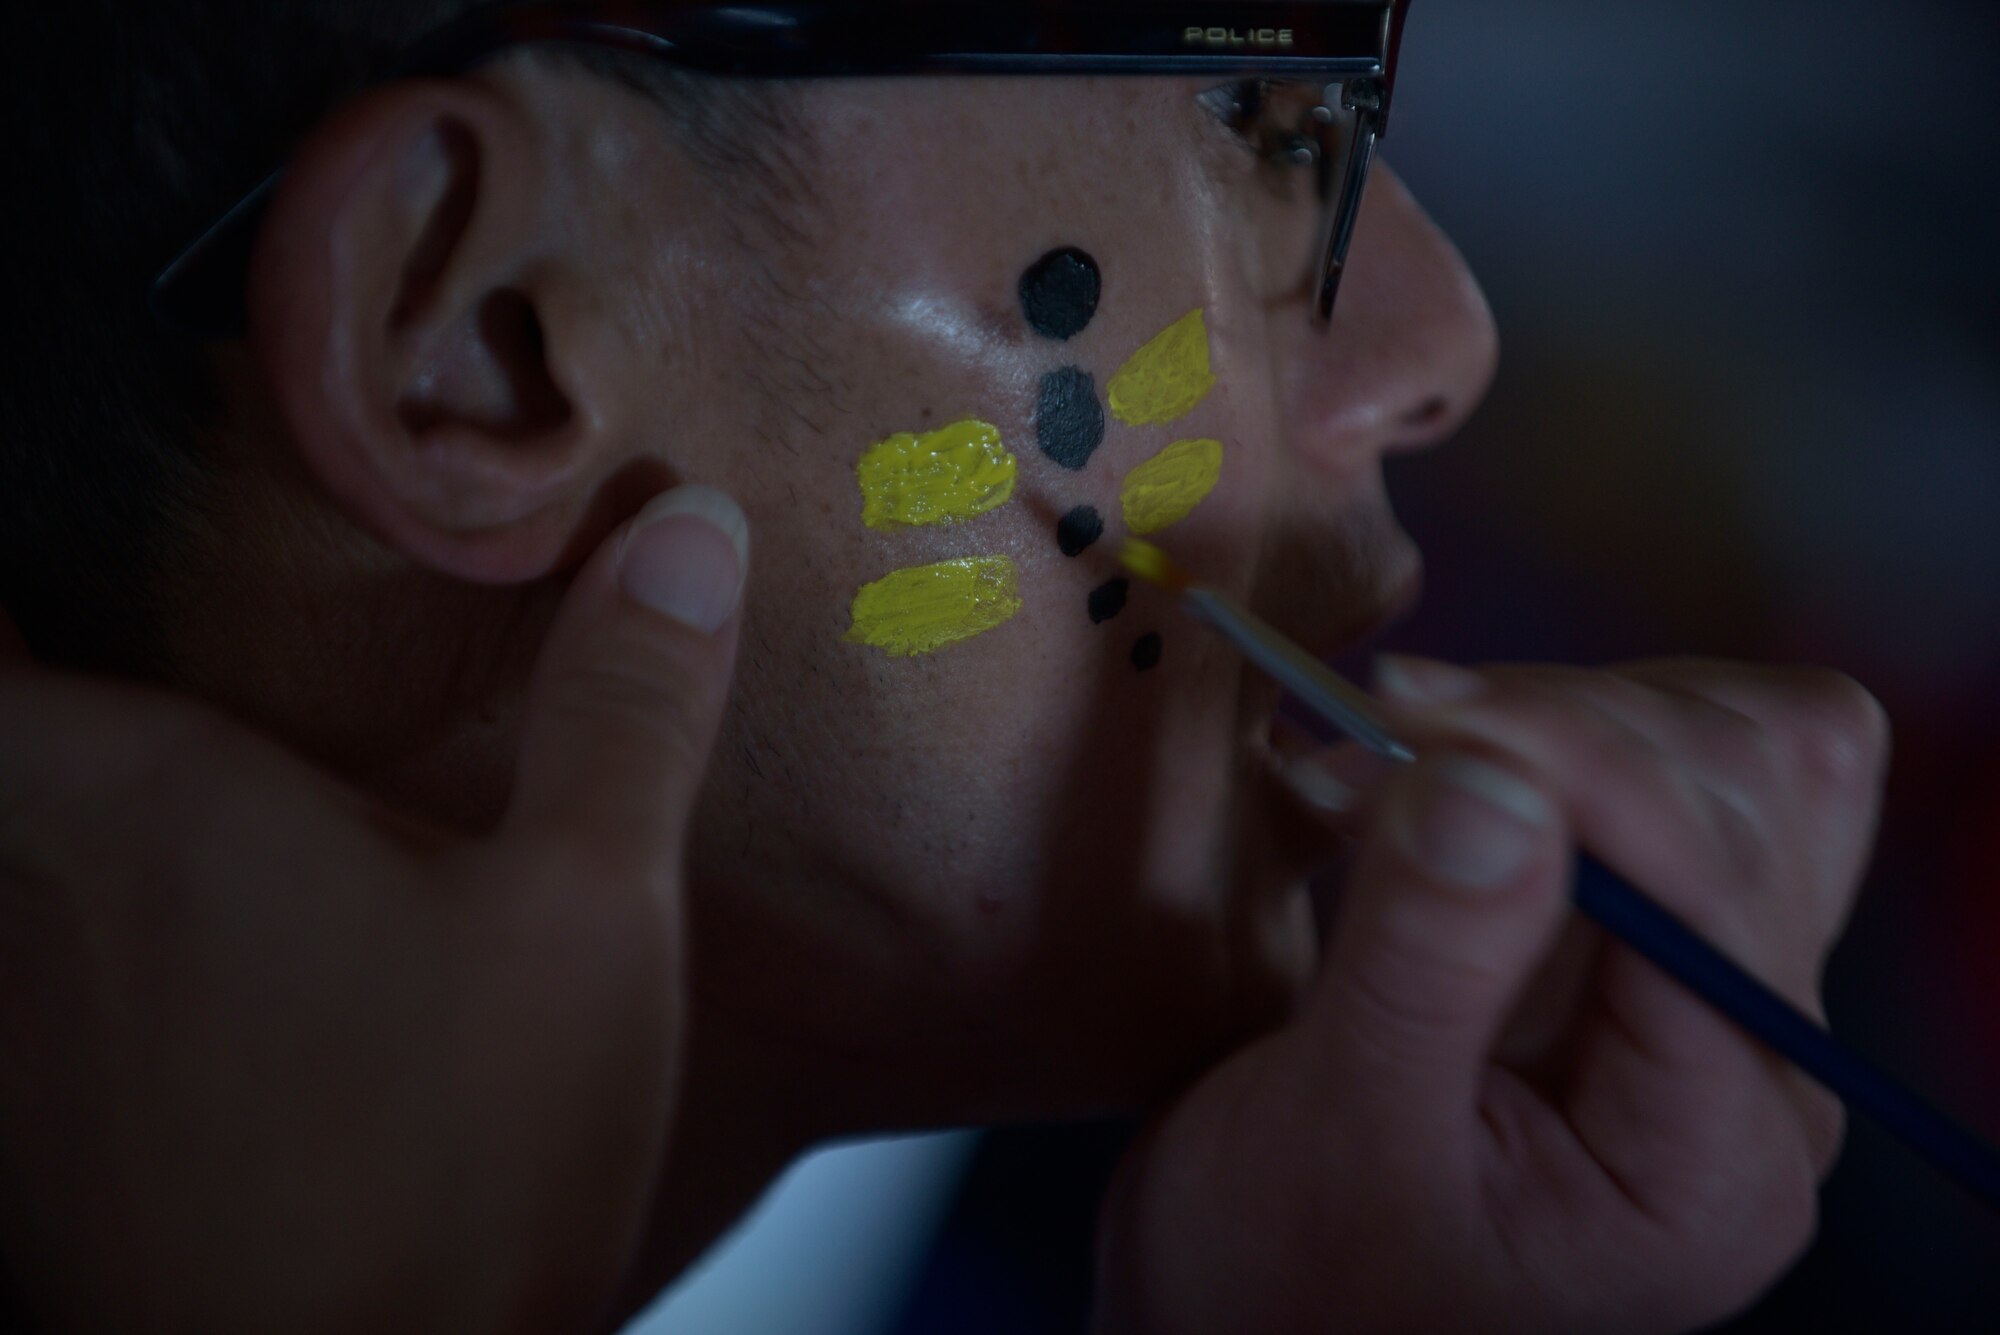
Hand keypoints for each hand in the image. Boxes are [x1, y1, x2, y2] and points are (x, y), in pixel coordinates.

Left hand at [0, 486, 747, 1333]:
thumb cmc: (453, 1170)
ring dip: (73, 822)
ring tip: (216, 817)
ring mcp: (13, 1035)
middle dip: (63, 692)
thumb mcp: (590, 913)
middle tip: (168, 658)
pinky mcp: (31, 1150)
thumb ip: (626, 707)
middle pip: (1, 746)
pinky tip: (215, 986)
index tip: (90, 561)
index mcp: (147, 803)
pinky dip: (84, 946)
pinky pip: (32, 992)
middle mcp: (36, 900)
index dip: (16, 590)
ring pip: (13, 871)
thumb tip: (687, 530)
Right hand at [1093, 657, 1886, 1333]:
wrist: (1251, 1309)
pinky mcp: (1647, 940)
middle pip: (1745, 796)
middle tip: (1376, 736)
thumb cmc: (1286, 1276)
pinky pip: (1674, 773)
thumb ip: (1427, 962)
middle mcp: (1751, 1068)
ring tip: (1392, 756)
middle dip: (1554, 736)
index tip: (1410, 711)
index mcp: (1714, 1161)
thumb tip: (1495, 776)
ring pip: (1727, 753)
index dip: (1576, 768)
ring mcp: (1707, 994)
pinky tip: (1443, 767)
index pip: (1712, 892)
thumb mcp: (1337, 1132)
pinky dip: (1562, 729)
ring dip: (1559, 718)